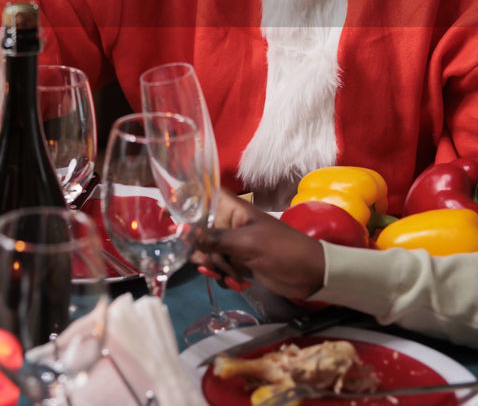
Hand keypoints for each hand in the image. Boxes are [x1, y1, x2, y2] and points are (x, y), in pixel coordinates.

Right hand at [193, 191, 325, 299]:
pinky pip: (219, 267)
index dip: (184, 199)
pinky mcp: (239, 263)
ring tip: (229, 275)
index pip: (203, 194)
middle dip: (199, 249)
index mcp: (233, 210)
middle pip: (198, 229)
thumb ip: (213, 239)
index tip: (166, 214)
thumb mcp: (246, 244)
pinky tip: (236, 283)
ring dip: (213, 266)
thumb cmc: (282, 250)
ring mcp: (234, 244)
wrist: (311, 275)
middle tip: (209, 262)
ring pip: (207, 251)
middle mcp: (229, 224)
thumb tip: (181, 233)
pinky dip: (223, 276)